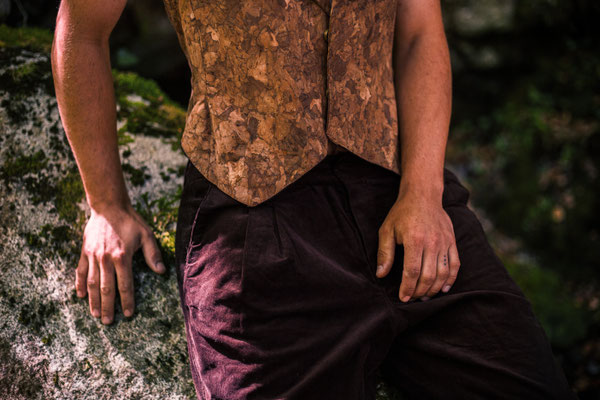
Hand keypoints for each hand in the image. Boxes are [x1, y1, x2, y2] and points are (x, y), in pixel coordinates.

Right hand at [75, 204, 165, 323]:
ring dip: (93, 300)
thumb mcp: (147, 235)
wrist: (109, 206)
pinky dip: (80, 284)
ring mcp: (93, 256)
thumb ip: (153, 254)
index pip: (125, 285)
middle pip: (106, 289)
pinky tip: (80, 295)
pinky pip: (81, 271)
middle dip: (107, 307)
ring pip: (92, 283)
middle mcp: (106, 259)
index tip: (128, 314)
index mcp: (122, 257)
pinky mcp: (85, 252)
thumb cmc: (131, 221)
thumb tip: (161, 272)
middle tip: (108, 322)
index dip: (127, 301)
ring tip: (95, 315)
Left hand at [375, 191, 460, 301]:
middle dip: (420, 292)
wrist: (423, 195)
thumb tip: (380, 274)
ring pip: (443, 273)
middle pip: (428, 275)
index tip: (403, 297)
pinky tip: (442, 288)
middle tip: (412, 298)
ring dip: (434, 289)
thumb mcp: (387, 230)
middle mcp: (432, 242)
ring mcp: (444, 242)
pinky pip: (455, 265)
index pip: (412, 271)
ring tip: (425, 296)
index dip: (407, 288)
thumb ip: (385, 253)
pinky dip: (450, 279)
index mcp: (414, 240)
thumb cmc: (402, 213)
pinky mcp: (452, 242)